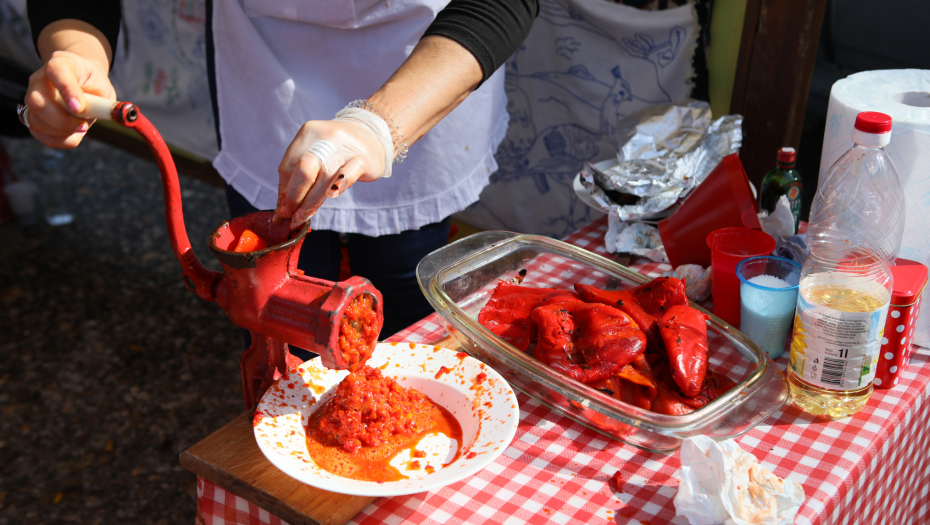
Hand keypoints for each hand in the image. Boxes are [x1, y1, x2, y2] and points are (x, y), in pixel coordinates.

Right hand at [25, 50, 115, 148]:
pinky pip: (39, 133)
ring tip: (81, 128)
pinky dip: (59, 140)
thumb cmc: (91, 82)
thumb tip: (98, 110)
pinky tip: (73, 135)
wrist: (82, 82)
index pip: (56, 71)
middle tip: (83, 126)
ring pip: (35, 120)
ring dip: (61, 132)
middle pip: (37, 101)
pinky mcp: (33, 116)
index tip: (79, 108)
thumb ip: (100, 96)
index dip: (67, 90)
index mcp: (60, 63)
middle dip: (61, 120)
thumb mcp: (102, 84)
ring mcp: (33, 98)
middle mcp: (39, 80)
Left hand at [276, 110, 392, 227]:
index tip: (282, 210)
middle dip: (293, 197)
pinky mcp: (363, 158)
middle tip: (290, 216)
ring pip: (324, 177)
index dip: (283, 192)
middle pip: (303, 170)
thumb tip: (283, 206)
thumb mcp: (315, 154)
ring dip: (310, 203)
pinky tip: (332, 195)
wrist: (370, 134)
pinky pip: (350, 172)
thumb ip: (299, 175)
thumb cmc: (337, 150)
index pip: (288, 167)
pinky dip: (340, 184)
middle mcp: (324, 138)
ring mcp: (344, 148)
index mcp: (308, 134)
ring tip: (302, 218)